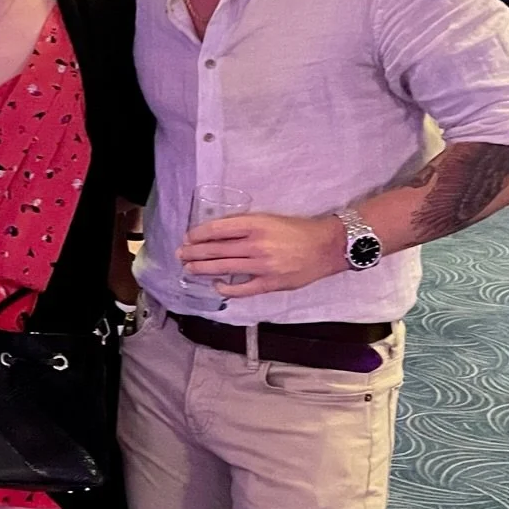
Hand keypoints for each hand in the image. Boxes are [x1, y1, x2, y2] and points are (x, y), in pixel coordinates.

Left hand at [179, 212, 344, 298]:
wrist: (327, 246)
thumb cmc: (298, 230)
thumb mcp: (269, 220)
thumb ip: (245, 227)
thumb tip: (217, 235)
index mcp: (256, 224)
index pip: (218, 229)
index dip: (199, 234)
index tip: (188, 237)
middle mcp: (256, 244)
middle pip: (216, 249)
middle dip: (194, 252)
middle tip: (181, 254)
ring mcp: (262, 266)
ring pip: (224, 267)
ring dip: (203, 268)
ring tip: (189, 268)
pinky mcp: (270, 283)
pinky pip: (242, 288)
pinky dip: (226, 288)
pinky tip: (216, 285)